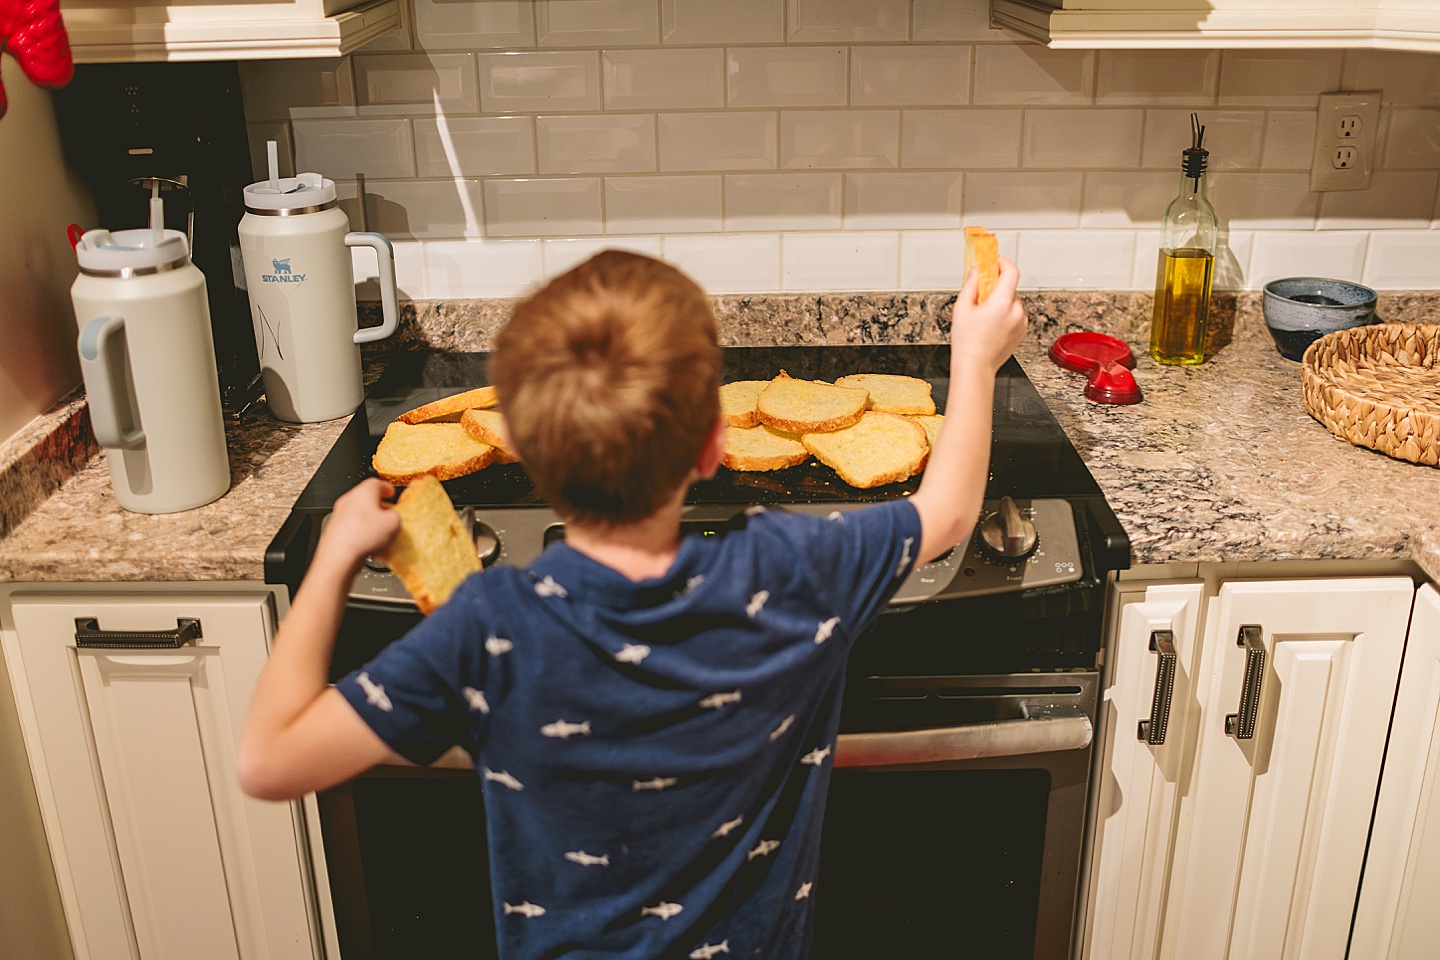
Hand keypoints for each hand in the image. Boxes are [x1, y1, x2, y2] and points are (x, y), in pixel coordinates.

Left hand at [317, 478, 400, 569]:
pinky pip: (351, 526)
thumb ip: (397, 516)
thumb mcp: (394, 523)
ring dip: (370, 520)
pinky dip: (360, 531)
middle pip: (367, 498)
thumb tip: (395, 518)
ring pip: (358, 513)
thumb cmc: (362, 535)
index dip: (387, 488)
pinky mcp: (334, 530)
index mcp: (364, 491)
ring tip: (381, 533)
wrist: (339, 556)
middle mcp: (349, 500)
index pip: (377, 483)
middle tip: (390, 515)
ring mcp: (339, 515)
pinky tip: (368, 543)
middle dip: (380, 506)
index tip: (392, 492)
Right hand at [951, 256, 1027, 374]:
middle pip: (1010, 287)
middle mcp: (1016, 312)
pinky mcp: (1023, 330)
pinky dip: (1006, 313)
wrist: (976, 366)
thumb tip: (977, 271)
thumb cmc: (967, 342)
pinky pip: (1015, 313)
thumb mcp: (962, 308)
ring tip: (984, 315)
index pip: (1011, 272)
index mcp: (1001, 304)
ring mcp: (1022, 322)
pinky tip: (992, 324)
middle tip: (981, 293)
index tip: (994, 261)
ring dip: (1001, 300)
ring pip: (1013, 300)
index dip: (1003, 262)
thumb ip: (972, 284)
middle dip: (997, 285)